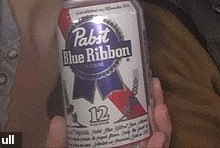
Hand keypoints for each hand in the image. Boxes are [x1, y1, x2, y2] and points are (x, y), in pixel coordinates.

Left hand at [45, 78, 169, 147]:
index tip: (136, 79)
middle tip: (153, 82)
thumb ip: (57, 146)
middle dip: (154, 104)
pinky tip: (159, 136)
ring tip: (160, 105)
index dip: (135, 101)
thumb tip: (57, 119)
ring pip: (158, 141)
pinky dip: (160, 147)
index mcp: (108, 146)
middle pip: (147, 126)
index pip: (126, 122)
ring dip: (162, 123)